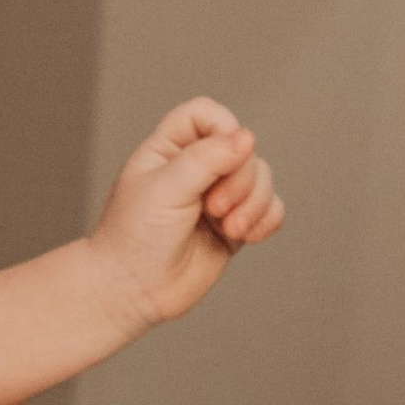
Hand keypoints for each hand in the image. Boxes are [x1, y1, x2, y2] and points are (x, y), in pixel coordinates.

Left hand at [90, 98, 283, 332]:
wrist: (132, 290)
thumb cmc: (133, 237)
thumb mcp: (165, 188)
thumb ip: (206, 159)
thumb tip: (247, 137)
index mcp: (169, 149)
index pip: (207, 115)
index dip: (223, 127)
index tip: (220, 155)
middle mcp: (196, 169)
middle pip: (243, 148)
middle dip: (240, 179)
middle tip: (213, 209)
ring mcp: (218, 197)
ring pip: (262, 177)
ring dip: (253, 203)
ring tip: (229, 229)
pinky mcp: (234, 226)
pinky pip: (271, 208)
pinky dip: (266, 219)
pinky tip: (245, 236)